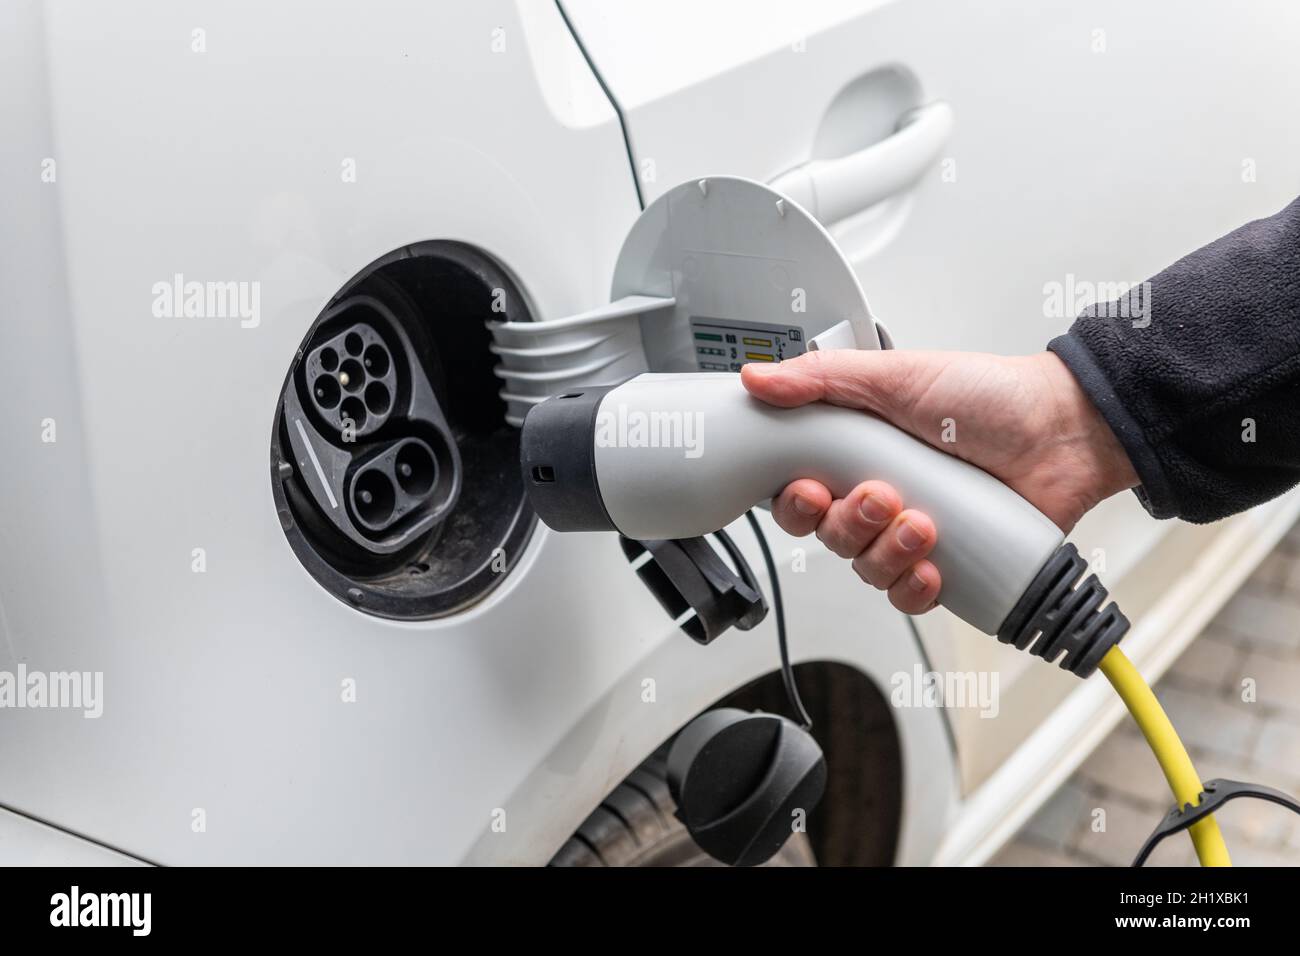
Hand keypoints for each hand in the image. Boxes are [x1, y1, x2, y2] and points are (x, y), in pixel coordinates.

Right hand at [740, 349, 1137, 613]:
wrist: (1064, 432)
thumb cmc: (990, 397)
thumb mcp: (897, 375)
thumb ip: (822, 379)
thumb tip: (758, 379)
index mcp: (856, 452)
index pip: (798, 493)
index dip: (795, 503)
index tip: (811, 492)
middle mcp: (879, 495)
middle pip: (827, 536)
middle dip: (848, 524)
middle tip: (882, 496)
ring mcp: (912, 533)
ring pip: (866, 569)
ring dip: (886, 552)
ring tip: (924, 523)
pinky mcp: (947, 565)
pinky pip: (908, 597)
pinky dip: (913, 588)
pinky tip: (933, 566)